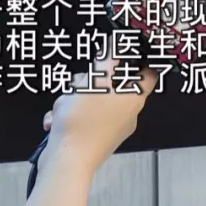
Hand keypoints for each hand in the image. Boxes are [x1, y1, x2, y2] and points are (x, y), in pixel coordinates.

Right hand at [40, 55, 157, 176]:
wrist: (66, 163)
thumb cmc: (83, 127)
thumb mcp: (94, 81)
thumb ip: (107, 58)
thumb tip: (117, 42)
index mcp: (134, 99)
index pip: (148, 74)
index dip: (137, 61)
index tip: (123, 54)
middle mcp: (127, 113)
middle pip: (112, 83)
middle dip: (89, 81)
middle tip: (81, 86)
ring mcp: (110, 127)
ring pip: (91, 99)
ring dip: (73, 99)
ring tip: (66, 107)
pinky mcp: (93, 137)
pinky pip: (80, 117)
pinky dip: (66, 115)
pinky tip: (58, 120)